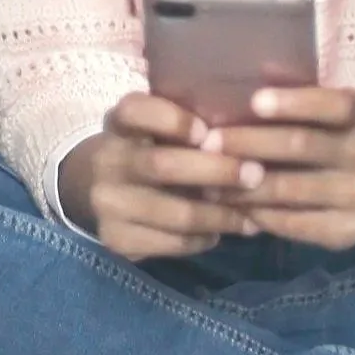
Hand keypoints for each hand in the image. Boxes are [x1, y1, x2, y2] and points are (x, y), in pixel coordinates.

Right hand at [58, 93, 265, 263]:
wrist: (98, 189)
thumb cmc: (149, 148)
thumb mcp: (158, 127)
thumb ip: (191, 128)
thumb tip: (248, 139)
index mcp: (120, 123)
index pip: (135, 111)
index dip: (172, 120)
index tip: (207, 132)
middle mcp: (107, 160)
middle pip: (163, 165)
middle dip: (216, 171)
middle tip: (256, 175)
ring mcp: (107, 203)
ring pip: (174, 213)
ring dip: (220, 216)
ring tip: (252, 218)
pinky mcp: (115, 238)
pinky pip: (170, 243)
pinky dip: (202, 239)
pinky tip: (220, 233)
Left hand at [207, 87, 354, 249]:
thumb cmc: (332, 136)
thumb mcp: (325, 111)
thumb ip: (296, 93)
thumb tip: (259, 70)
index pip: (334, 105)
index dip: (295, 102)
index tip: (254, 101)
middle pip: (303, 145)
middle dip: (250, 142)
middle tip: (209, 142)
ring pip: (291, 189)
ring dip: (243, 184)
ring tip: (208, 179)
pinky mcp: (347, 231)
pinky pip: (292, 222)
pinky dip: (257, 213)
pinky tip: (231, 205)